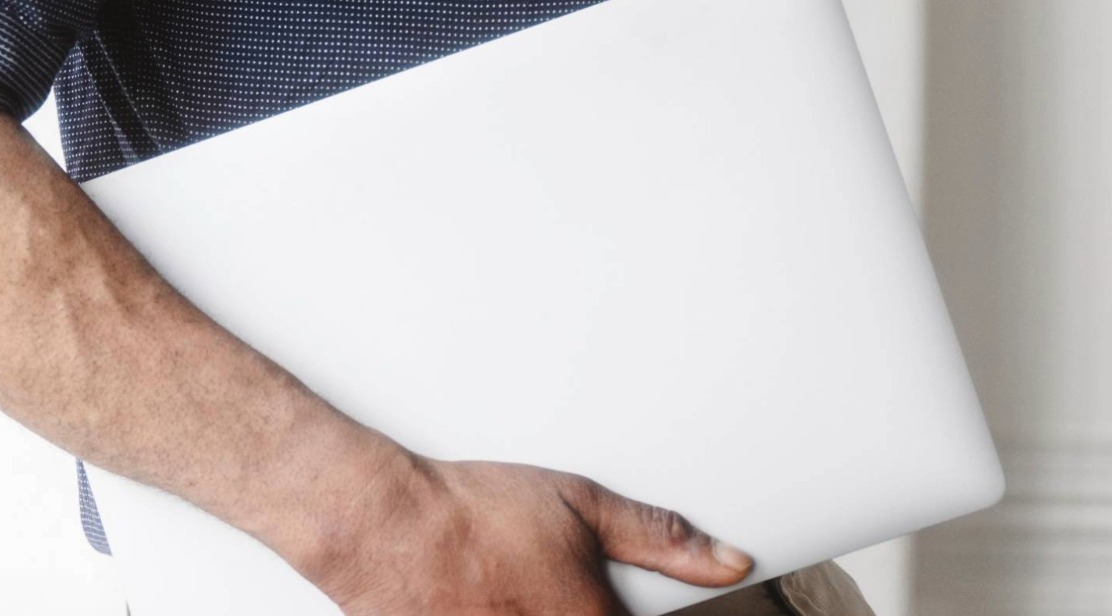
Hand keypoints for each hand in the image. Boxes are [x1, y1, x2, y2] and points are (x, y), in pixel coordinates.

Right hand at [297, 453, 753, 615]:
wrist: (385, 524)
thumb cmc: (472, 512)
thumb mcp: (581, 505)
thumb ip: (661, 538)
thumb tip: (726, 560)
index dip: (626, 612)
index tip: (613, 602)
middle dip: (582, 608)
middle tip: (551, 582)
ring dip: (537, 610)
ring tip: (513, 586)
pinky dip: (496, 615)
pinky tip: (484, 599)